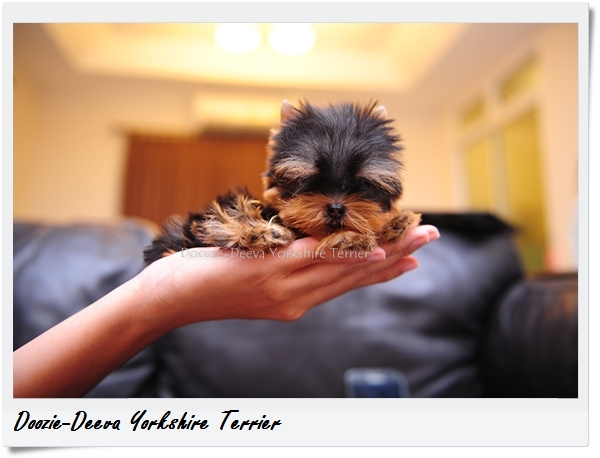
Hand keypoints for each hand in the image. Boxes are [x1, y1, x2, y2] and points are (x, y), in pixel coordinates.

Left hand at [134, 225, 439, 326]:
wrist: (170, 298)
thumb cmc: (207, 280)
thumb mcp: (253, 273)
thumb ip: (282, 262)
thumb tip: (302, 239)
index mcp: (296, 301)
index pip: (348, 283)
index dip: (383, 272)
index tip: (412, 261)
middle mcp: (298, 300)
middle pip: (357, 276)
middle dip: (397, 257)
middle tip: (431, 240)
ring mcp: (286, 288)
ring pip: (345, 267)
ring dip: (385, 252)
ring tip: (416, 237)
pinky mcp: (270, 272)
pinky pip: (316, 261)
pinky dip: (348, 254)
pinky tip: (371, 247)